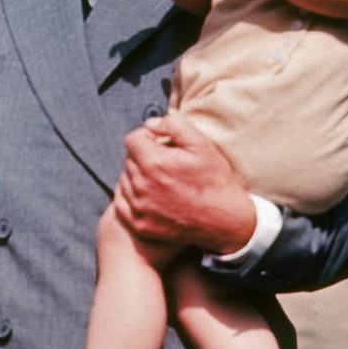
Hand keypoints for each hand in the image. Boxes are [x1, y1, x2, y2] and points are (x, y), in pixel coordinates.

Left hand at [114, 114, 255, 253]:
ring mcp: (139, 207)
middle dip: (144, 156)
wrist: (226, 221)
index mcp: (154, 163)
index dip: (146, 137)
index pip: (132, 139)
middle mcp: (141, 185)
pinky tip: (150, 194)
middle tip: (165, 163)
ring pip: (125, 179)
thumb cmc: (214, 181)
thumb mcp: (201, 144)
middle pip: (129, 159)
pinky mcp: (140, 224)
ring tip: (161, 179)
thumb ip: (173, 124)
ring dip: (137, 175)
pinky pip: (122, 202)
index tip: (159, 143)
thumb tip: (150, 123)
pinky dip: (131, 196)